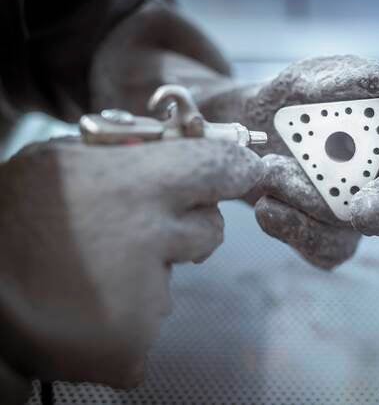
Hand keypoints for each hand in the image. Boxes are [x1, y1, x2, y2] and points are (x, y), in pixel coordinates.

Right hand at [0, 138, 262, 386]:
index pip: (221, 168)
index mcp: (137, 185)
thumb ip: (129, 153)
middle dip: (187, 227)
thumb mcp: (65, 159)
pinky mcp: (131, 346)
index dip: (235, 169)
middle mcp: (152, 240)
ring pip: (174, 278)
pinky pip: (149, 321)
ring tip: (91, 270)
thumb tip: (184, 146)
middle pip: (210, 229)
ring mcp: (145, 298)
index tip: (242, 170)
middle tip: (139, 230)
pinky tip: (85, 305)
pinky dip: (124, 315)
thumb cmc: (13, 215)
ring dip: (146, 274)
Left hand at [204, 55, 378, 268]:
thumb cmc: (292, 98)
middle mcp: (378, 180)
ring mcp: (351, 212)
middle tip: (363, 212)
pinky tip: (267, 206)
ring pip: (347, 231)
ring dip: (307, 203)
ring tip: (270, 170)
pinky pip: (318, 249)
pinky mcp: (321, 235)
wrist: (246, 128)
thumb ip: (361, 78)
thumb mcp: (317, 77)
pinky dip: (290, 228)